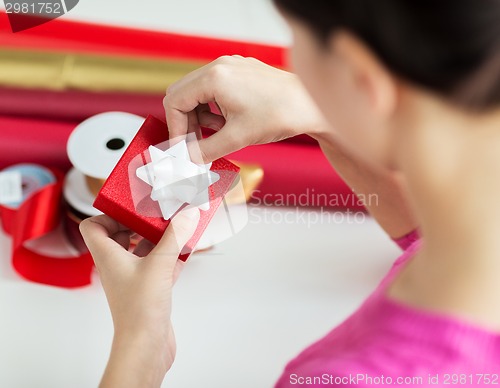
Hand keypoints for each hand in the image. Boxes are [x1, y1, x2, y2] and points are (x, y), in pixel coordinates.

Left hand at [80, 207, 199, 387]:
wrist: (146, 345)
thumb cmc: (139, 310)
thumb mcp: (159, 264)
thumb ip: (174, 237)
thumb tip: (186, 214)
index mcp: (108, 256)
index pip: (94, 227)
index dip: (108, 215)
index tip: (132, 208)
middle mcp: (118, 265)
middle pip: (122, 234)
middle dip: (142, 223)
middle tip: (160, 213)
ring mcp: (133, 277)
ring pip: (143, 249)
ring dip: (160, 238)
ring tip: (178, 227)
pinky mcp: (149, 288)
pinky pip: (158, 264)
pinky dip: (171, 255)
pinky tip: (187, 250)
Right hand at [164, 55, 329, 161]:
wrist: (311, 106)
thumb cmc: (280, 115)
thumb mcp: (237, 138)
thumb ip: (205, 150)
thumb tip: (186, 159)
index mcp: (214, 77)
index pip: (175, 101)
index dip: (175, 128)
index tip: (183, 148)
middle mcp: (220, 66)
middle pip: (183, 94)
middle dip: (185, 122)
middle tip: (195, 144)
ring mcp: (231, 66)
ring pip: (198, 92)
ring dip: (200, 116)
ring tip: (216, 135)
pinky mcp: (241, 71)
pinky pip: (214, 89)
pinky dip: (213, 108)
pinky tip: (227, 123)